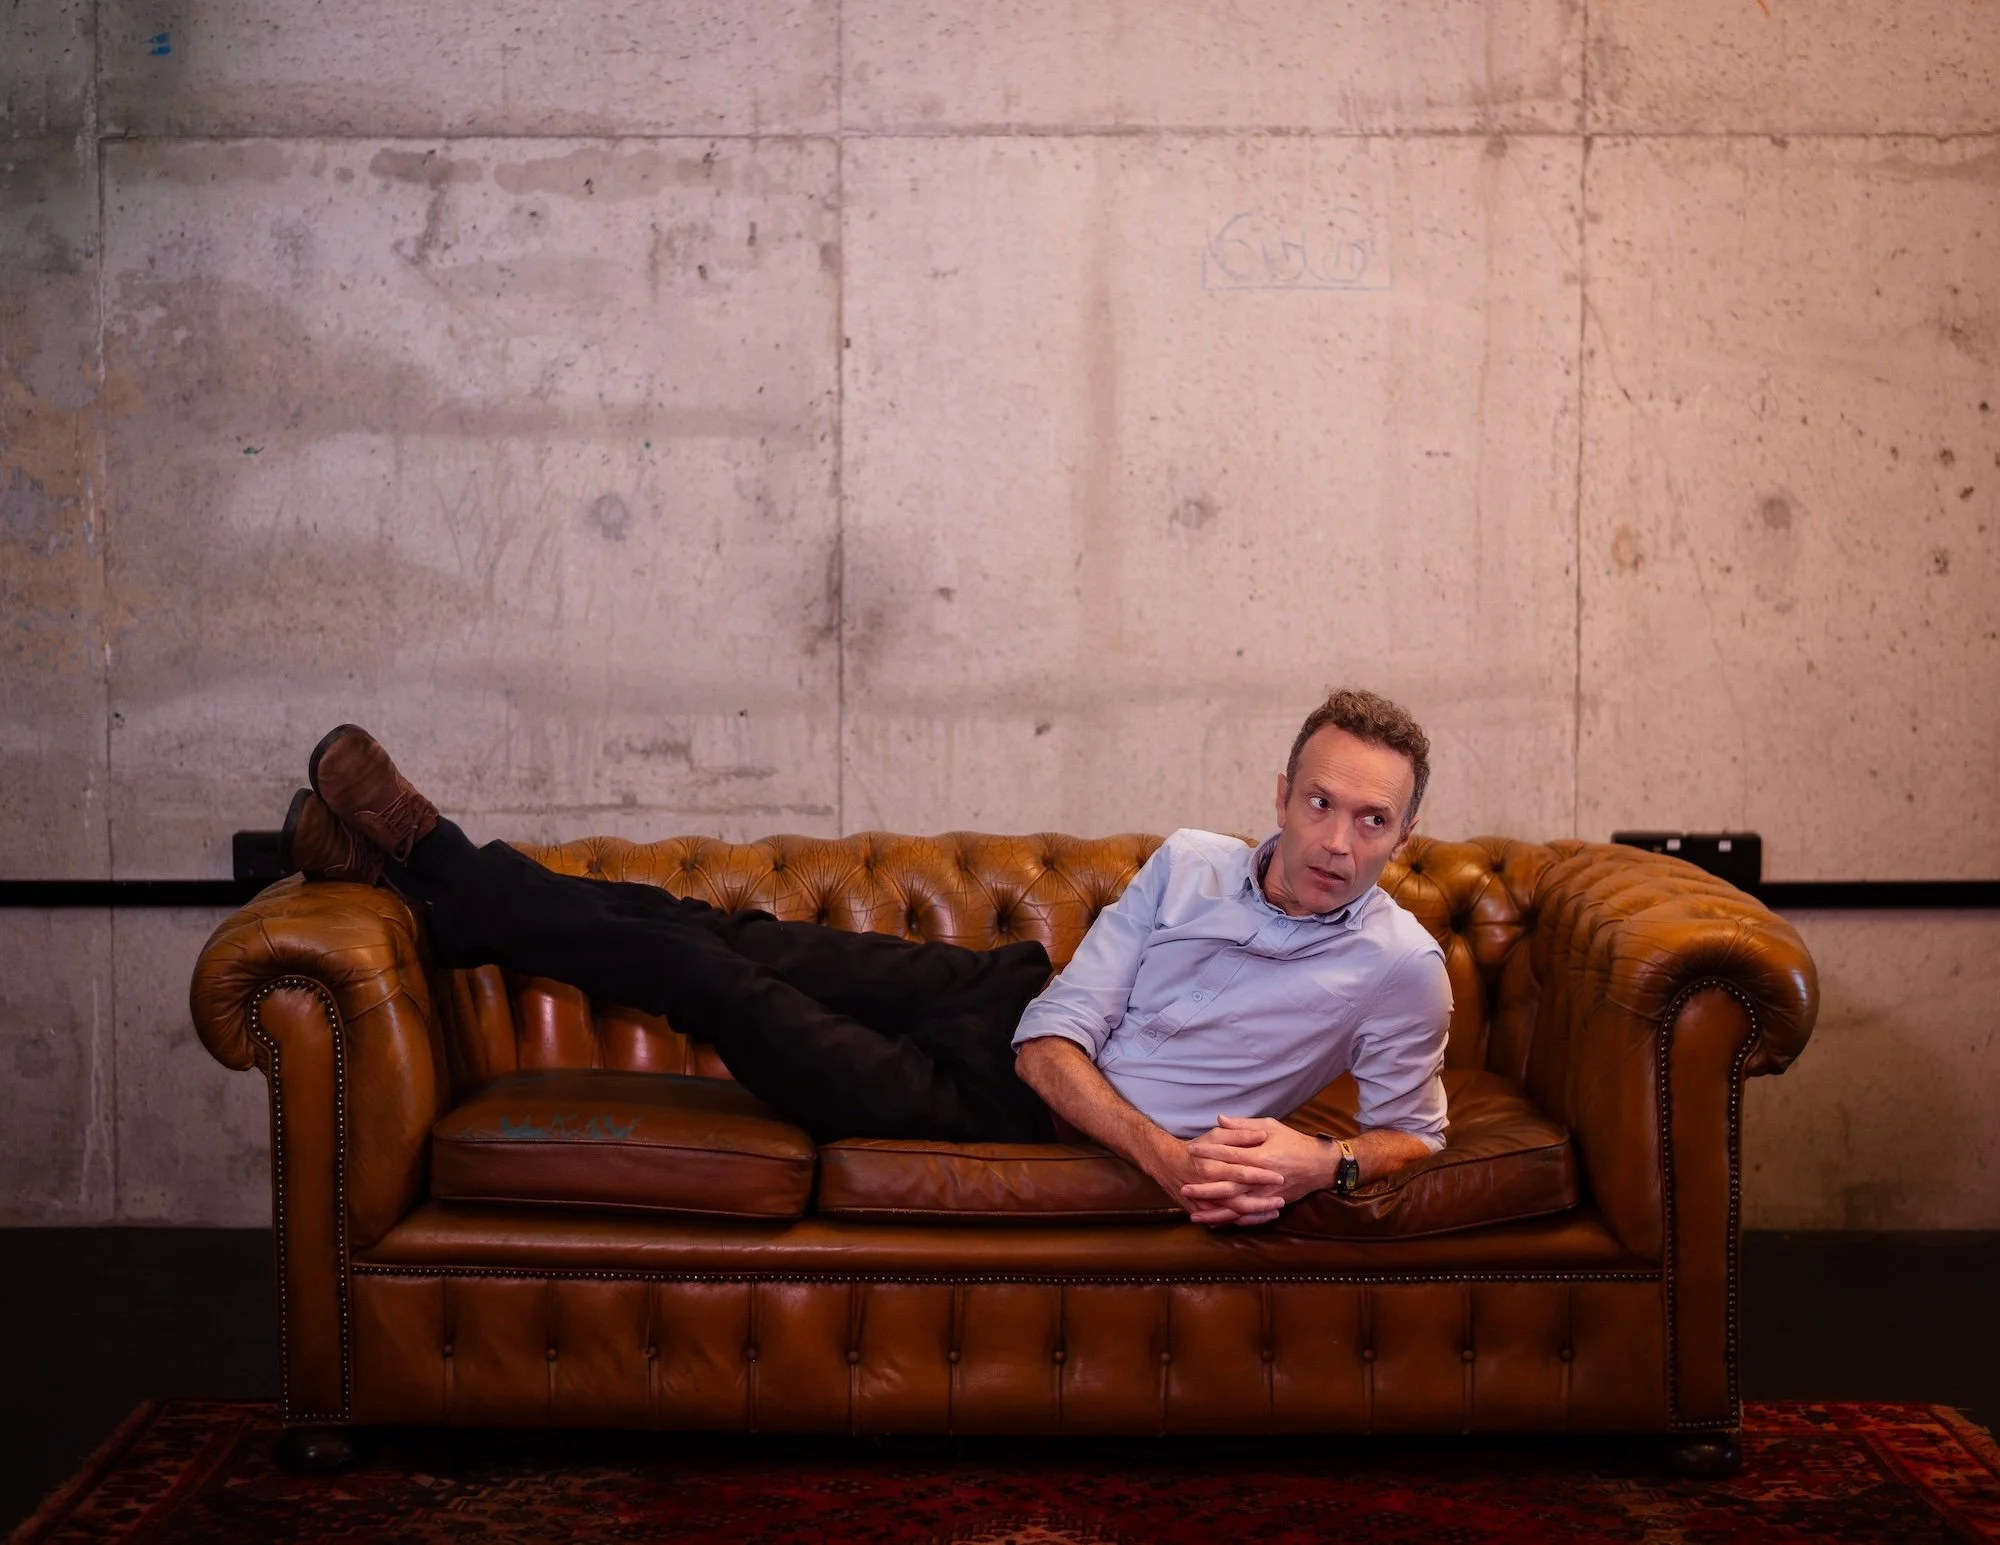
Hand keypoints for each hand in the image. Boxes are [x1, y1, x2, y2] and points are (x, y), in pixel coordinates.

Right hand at [1144, 1134, 1286, 1227]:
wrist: (1167, 1164)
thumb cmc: (1196, 1147)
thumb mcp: (1215, 1135)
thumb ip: (1239, 1134)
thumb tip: (1261, 1135)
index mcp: (1212, 1165)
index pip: (1241, 1172)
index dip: (1261, 1176)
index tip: (1280, 1176)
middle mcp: (1207, 1186)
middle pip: (1239, 1198)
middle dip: (1262, 1201)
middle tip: (1282, 1200)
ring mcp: (1204, 1202)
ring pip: (1234, 1213)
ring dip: (1256, 1214)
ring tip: (1276, 1210)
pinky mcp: (1202, 1211)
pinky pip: (1226, 1221)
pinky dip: (1243, 1221)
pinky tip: (1260, 1217)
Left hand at [1186, 1116, 1335, 1213]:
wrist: (1319, 1165)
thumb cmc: (1293, 1142)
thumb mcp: (1270, 1126)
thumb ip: (1243, 1126)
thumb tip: (1219, 1119)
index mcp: (1261, 1155)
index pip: (1228, 1154)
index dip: (1208, 1151)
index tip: (1190, 1150)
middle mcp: (1262, 1178)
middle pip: (1228, 1185)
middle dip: (1205, 1188)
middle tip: (1183, 1187)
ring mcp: (1267, 1194)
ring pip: (1237, 1206)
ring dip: (1215, 1211)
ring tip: (1194, 1214)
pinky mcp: (1271, 1204)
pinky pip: (1249, 1216)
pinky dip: (1233, 1221)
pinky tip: (1217, 1223)